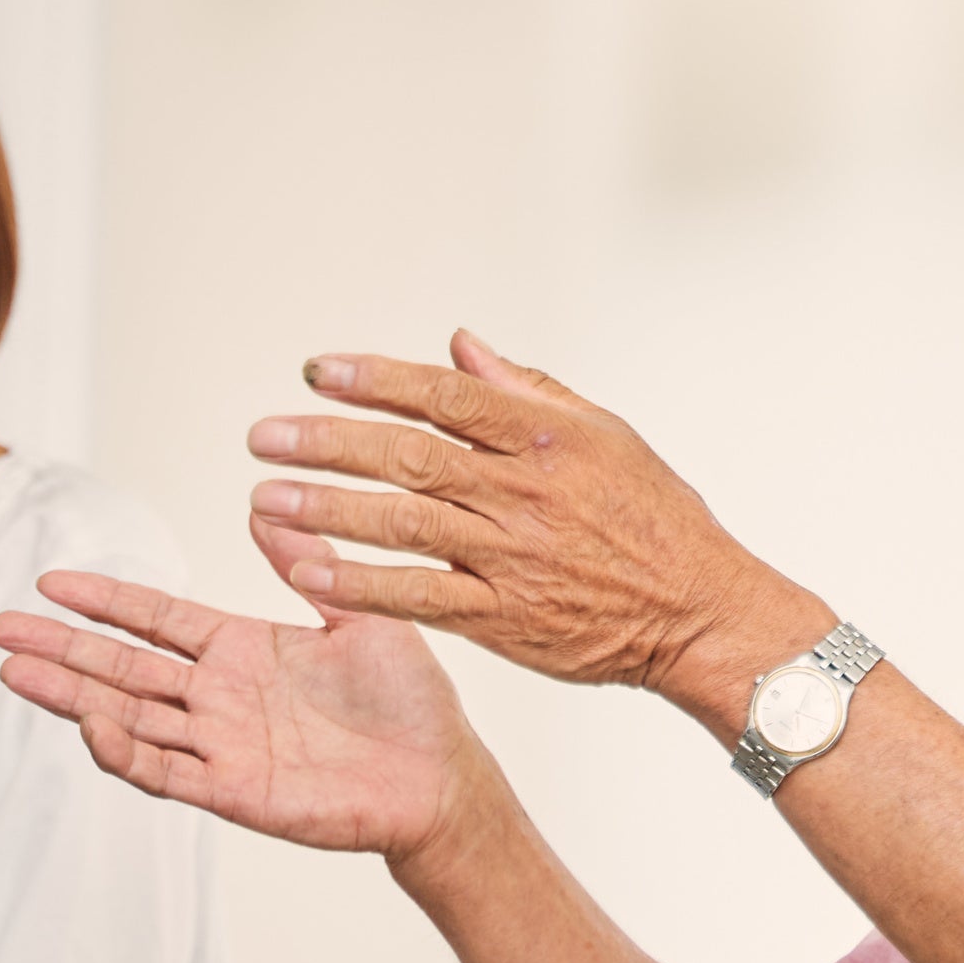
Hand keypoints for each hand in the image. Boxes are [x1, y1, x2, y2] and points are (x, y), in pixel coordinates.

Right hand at [0, 517, 494, 860]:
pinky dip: (128, 752)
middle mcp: (221, 700)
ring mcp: (223, 748)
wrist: (442, 776)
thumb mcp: (356, 616)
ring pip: (131, 719)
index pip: (157, 621)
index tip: (50, 582)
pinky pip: (170, 773)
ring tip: (16, 672)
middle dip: (62, 648)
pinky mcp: (238, 792)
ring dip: (74, 697)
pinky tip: (92, 725)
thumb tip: (263, 505)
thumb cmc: (409, 701)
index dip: (105, 602)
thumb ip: (306, 566)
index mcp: (244, 652)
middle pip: (124, 668)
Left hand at [241, 330, 826, 719]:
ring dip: (326, 510)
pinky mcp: (501, 617)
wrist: (698, 612)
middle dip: (327, 442)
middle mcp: (521, 494)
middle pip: (407, 456)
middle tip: (266, 436)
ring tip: (266, 499)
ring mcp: (509, 558)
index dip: (374, 379)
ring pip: (401, 524)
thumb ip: (526, 389)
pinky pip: (417, 597)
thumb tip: (462, 345)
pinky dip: (359, 585)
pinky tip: (307, 572)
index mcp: (545, 439)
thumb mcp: (606, 434)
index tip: (317, 371)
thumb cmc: (657, 519)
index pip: (444, 396)